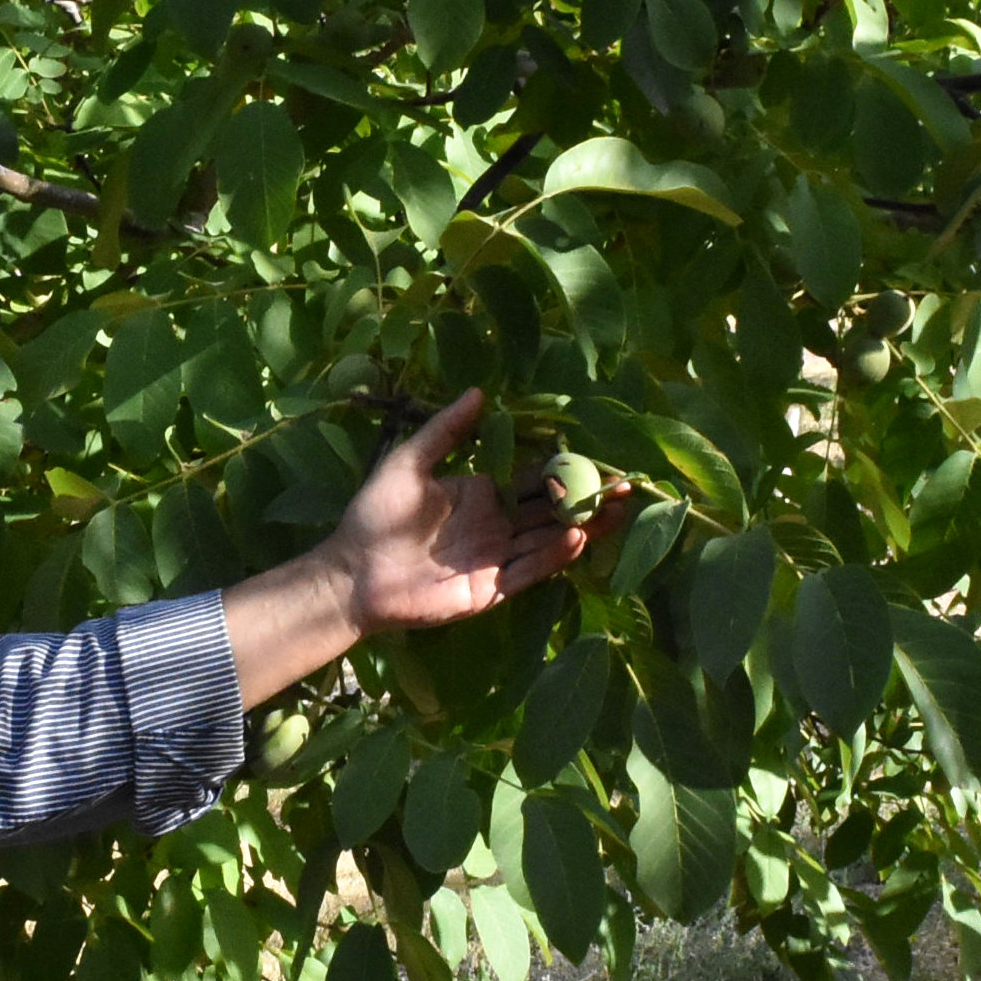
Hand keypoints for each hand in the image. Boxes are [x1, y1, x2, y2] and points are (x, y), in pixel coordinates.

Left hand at [221, 389, 630, 708]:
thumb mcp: (409, 463)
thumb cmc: (376, 515)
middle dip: (589, 496)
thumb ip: (445, 430)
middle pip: (553, 508)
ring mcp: (497, 557)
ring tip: (618, 509)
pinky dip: (554, 556)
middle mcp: (497, 524)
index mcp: (483, 492)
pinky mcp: (491, 588)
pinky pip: (529, 571)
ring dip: (584, 525)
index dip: (567, 465)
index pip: (535, 476)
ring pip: (550, 539)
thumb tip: (481, 392)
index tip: (602, 453)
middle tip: (627, 482)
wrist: (353, 572)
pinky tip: (578, 537)